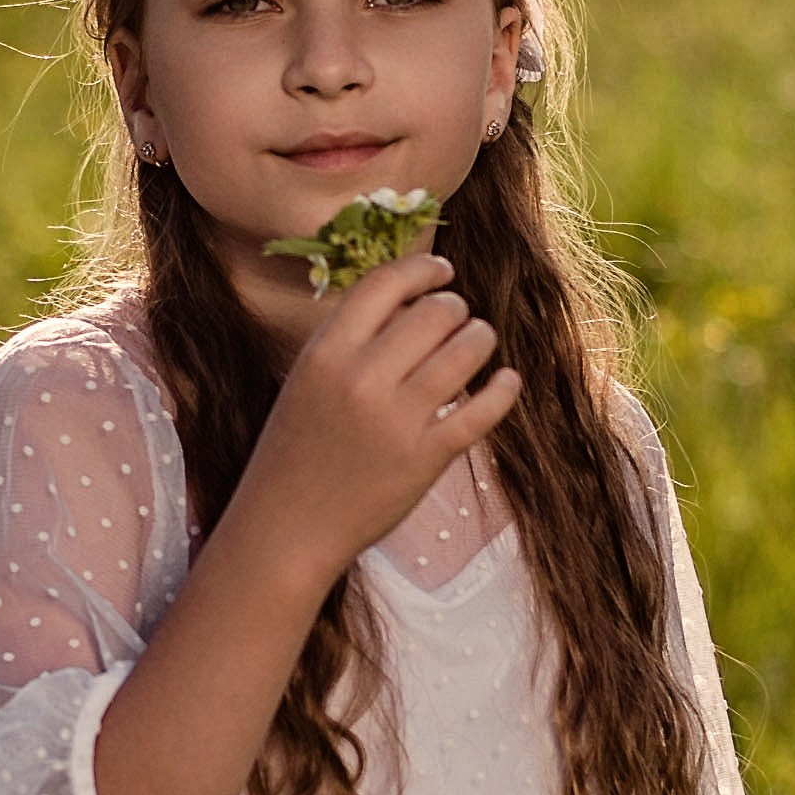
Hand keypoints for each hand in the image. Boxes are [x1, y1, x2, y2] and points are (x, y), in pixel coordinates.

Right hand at [240, 249, 520, 583]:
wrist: (287, 526)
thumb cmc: (295, 451)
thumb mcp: (307, 381)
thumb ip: (351, 340)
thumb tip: (413, 301)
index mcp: (326, 354)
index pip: (384, 284)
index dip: (421, 268)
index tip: (442, 270)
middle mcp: (362, 380)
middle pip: (433, 312)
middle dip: (454, 307)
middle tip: (457, 318)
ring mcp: (397, 421)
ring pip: (465, 351)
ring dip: (480, 338)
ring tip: (478, 341)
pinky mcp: (426, 458)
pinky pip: (482, 410)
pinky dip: (503, 389)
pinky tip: (506, 381)